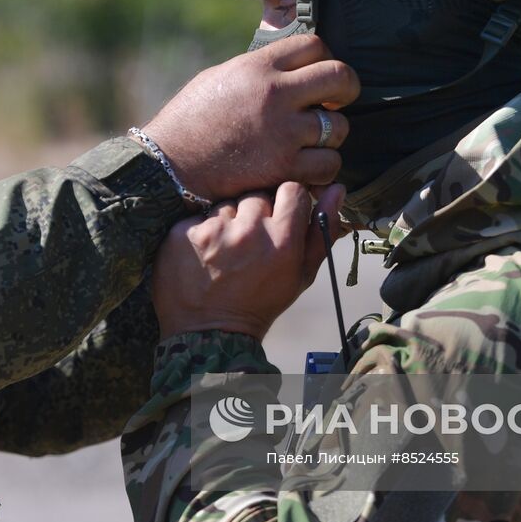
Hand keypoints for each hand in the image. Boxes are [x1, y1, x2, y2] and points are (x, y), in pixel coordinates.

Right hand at [141, 35, 357, 202]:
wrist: (168, 166)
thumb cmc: (189, 121)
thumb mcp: (220, 77)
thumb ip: (258, 70)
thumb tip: (290, 67)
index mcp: (257, 66)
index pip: (315, 44)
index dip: (325, 57)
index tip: (319, 74)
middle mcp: (275, 94)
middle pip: (340, 76)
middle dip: (346, 88)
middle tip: (337, 101)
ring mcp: (282, 132)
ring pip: (340, 127)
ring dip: (331, 135)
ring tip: (312, 140)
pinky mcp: (283, 168)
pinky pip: (329, 164)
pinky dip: (323, 168)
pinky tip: (307, 166)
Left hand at [151, 182, 346, 340]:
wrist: (211, 333)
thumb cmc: (262, 302)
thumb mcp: (301, 273)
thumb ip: (321, 229)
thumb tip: (337, 188)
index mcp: (283, 240)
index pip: (291, 189)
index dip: (286, 202)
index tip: (279, 218)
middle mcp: (248, 230)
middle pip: (257, 194)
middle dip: (255, 213)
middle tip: (249, 243)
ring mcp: (213, 230)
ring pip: (227, 203)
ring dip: (228, 221)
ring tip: (226, 251)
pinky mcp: (184, 233)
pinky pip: (199, 216)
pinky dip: (202, 231)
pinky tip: (205, 254)